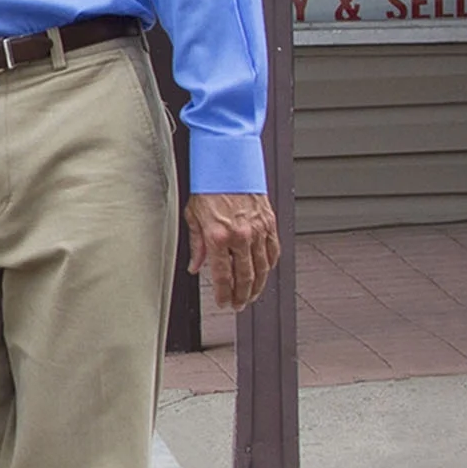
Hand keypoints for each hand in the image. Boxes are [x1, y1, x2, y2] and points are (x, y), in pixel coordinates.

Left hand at [184, 192, 279, 313]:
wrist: (227, 163)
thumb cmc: (208, 185)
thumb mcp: (192, 215)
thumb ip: (196, 245)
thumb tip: (195, 266)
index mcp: (217, 236)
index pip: (223, 276)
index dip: (224, 294)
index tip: (223, 302)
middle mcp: (240, 235)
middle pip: (244, 277)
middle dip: (241, 295)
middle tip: (238, 305)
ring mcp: (257, 229)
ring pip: (262, 268)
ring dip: (257, 285)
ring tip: (251, 295)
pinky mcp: (269, 222)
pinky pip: (274, 250)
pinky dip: (271, 264)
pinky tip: (266, 272)